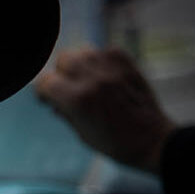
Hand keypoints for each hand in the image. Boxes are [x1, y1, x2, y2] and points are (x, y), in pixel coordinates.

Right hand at [34, 46, 176, 174]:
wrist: (151, 141)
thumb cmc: (113, 143)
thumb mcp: (79, 131)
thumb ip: (63, 109)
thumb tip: (50, 96)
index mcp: (78, 99)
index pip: (45, 80)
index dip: (43, 90)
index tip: (48, 98)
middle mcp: (94, 80)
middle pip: (64, 59)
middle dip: (61, 73)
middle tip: (68, 87)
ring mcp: (112, 70)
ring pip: (83, 51)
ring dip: (80, 64)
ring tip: (86, 79)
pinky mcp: (128, 65)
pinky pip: (106, 51)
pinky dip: (101, 60)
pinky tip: (104, 75)